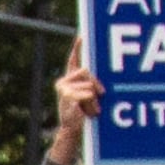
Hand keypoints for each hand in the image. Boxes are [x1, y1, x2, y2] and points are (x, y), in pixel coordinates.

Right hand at [49, 47, 98, 164]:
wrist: (72, 130)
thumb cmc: (83, 113)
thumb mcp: (89, 94)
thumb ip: (92, 83)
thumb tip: (101, 79)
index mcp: (69, 79)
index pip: (73, 60)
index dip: (77, 47)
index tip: (82, 35)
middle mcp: (64, 82)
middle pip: (86, 71)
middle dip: (96, 84)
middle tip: (101, 96)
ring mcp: (63, 90)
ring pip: (88, 85)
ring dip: (94, 99)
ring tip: (91, 110)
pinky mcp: (67, 98)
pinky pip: (86, 94)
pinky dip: (89, 102)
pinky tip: (84, 110)